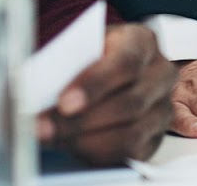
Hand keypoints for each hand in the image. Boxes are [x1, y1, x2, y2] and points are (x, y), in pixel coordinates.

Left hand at [37, 24, 175, 165]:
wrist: (105, 70)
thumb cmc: (89, 58)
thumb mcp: (78, 48)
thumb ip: (63, 66)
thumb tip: (32, 92)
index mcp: (142, 41)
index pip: (126, 63)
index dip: (95, 84)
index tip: (63, 102)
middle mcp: (161, 73)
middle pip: (130, 102)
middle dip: (81, 121)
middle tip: (44, 129)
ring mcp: (163, 106)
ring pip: (132, 132)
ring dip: (86, 142)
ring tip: (53, 140)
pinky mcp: (157, 135)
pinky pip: (131, 152)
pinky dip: (98, 154)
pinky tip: (73, 147)